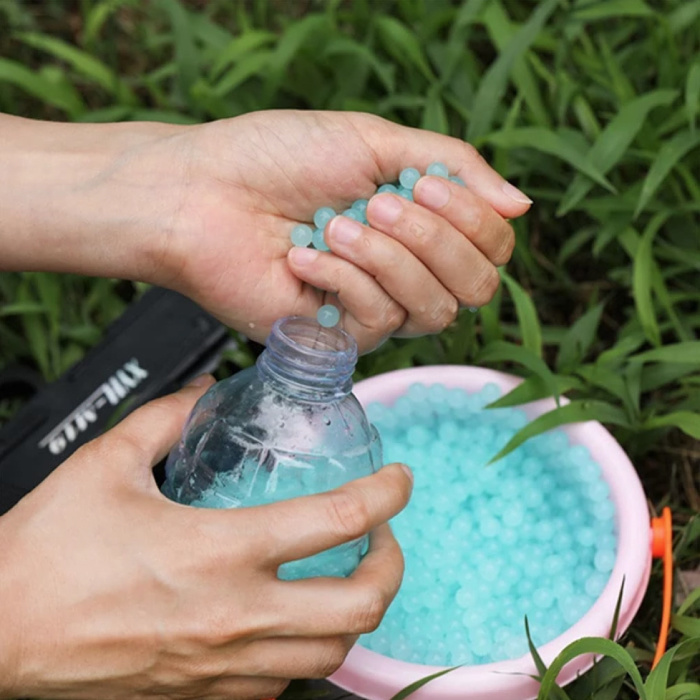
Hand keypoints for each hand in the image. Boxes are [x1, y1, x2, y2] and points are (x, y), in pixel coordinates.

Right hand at [0, 377, 411, 699]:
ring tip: (348, 576)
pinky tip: (292, 619)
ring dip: (356, 612)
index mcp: (220, 549)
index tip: (399, 479)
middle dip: (392, 566)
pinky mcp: (203, 693)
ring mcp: (224, 664)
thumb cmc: (47, 552)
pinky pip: (282, 684)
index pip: (338, 519)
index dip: (387, 494)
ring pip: (332, 655)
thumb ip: (166, 416)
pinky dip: (306, 650)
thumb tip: (204, 388)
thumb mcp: (108, 463)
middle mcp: (235, 614)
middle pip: (361, 606)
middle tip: (382, 536)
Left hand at [157, 111, 530, 350]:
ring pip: (434, 310)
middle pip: (476, 287)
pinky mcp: (339, 338)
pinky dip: (345, 280)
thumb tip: (522, 206)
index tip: (423, 183)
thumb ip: (452, 167)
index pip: (492, 246)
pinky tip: (304, 256)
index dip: (474, 221)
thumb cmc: (279, 157)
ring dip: (389, 260)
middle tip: (379, 204)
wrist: (204, 194)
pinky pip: (380, 323)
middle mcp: (406, 271)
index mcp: (421, 223)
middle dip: (434, 241)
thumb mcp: (374, 142)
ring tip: (335, 227)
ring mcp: (375, 308)